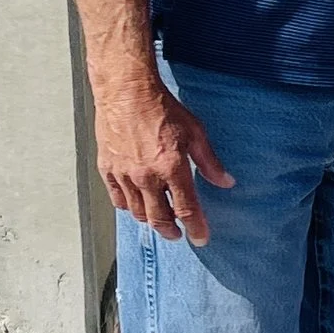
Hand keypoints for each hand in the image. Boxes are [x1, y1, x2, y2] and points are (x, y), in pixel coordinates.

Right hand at [96, 79, 234, 245]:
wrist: (126, 93)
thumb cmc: (163, 109)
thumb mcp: (195, 133)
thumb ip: (209, 162)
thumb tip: (225, 182)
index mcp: (172, 168)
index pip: (186, 209)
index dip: (196, 227)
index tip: (201, 239)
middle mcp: (146, 176)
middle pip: (159, 218)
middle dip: (171, 231)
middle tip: (179, 234)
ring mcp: (124, 174)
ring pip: (137, 212)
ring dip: (151, 220)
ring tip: (160, 219)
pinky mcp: (107, 169)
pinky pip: (118, 199)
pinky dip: (128, 207)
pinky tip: (137, 205)